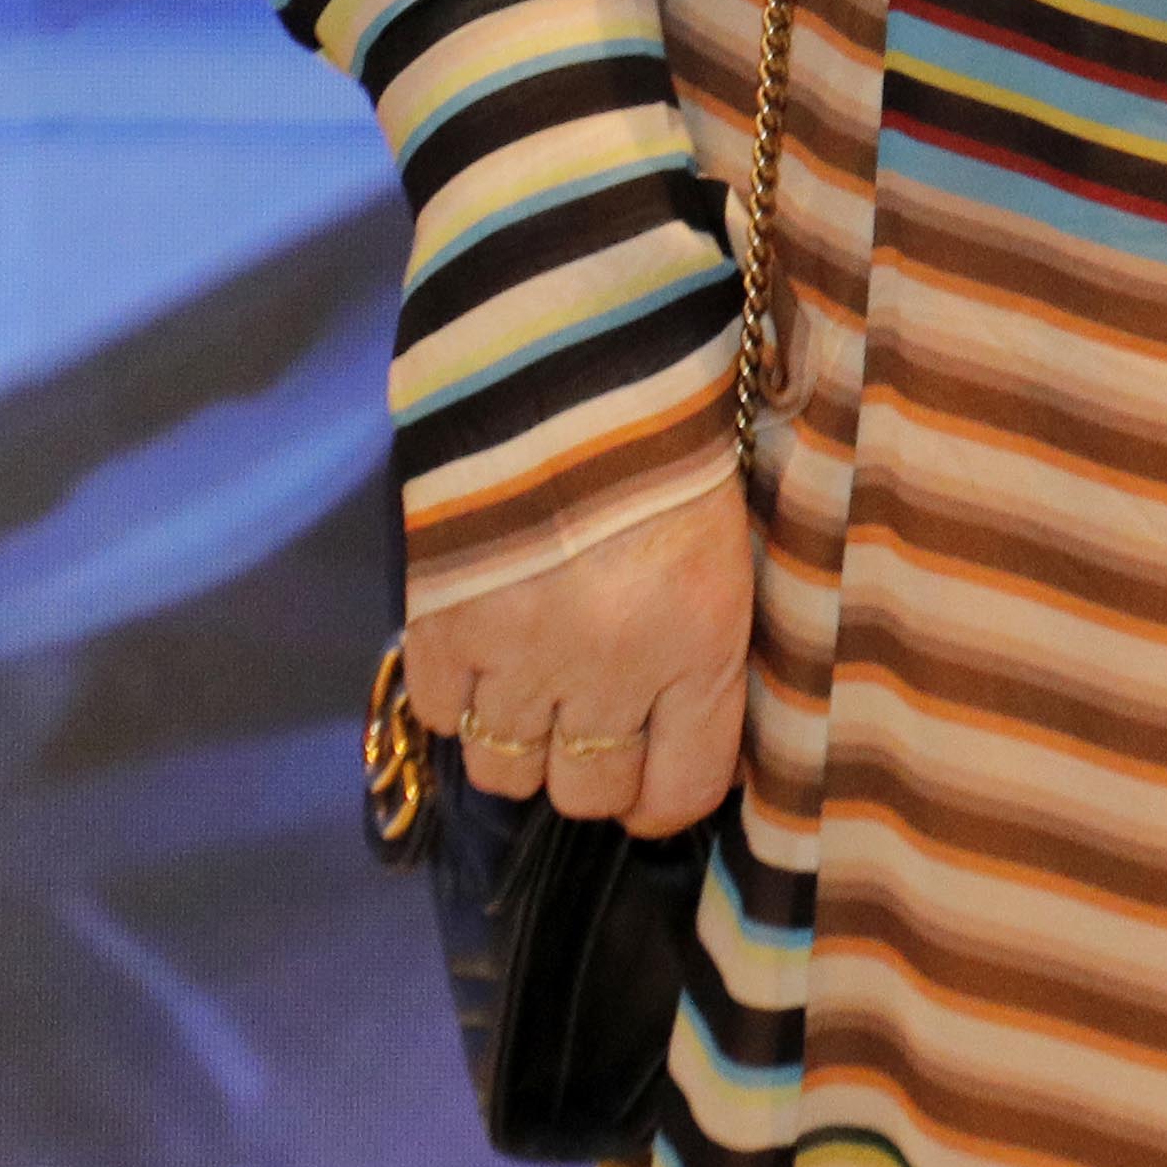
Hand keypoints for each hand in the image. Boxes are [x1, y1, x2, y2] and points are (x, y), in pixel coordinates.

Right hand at [407, 475, 755, 834]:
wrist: (573, 368)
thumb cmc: (674, 451)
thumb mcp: (726, 557)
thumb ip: (704, 654)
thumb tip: (682, 742)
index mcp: (698, 651)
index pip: (680, 792)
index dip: (663, 798)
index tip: (655, 779)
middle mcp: (608, 674)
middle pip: (587, 793)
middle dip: (593, 770)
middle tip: (593, 724)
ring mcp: (516, 658)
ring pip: (506, 771)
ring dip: (521, 741)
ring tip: (533, 689)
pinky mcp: (441, 627)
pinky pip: (440, 716)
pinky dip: (458, 699)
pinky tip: (482, 655)